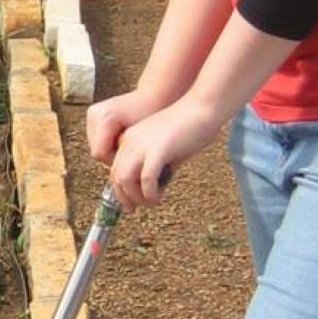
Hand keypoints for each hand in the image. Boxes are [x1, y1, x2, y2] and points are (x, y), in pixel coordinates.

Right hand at [85, 88, 168, 164]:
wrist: (152, 96)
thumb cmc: (151, 116)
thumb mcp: (140, 138)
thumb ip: (126, 155)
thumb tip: (120, 174)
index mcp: (106, 118)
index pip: (100, 153)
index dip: (114, 161)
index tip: (130, 160)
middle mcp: (95, 113)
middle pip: (96, 149)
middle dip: (112, 156)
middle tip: (129, 155)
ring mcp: (92, 113)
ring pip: (95, 145)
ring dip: (109, 150)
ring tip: (127, 147)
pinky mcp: (92, 114)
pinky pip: (96, 138)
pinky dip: (108, 142)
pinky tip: (121, 139)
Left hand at [108, 93, 223, 209]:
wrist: (202, 109)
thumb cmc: (189, 128)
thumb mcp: (165, 148)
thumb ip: (156, 165)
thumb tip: (153, 187)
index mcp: (130, 138)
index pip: (115, 169)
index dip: (121, 189)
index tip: (132, 201)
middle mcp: (130, 140)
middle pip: (116, 176)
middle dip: (125, 197)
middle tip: (136, 209)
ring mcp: (142, 144)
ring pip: (125, 179)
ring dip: (136, 197)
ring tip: (151, 201)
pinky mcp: (158, 149)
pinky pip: (145, 179)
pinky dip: (149, 193)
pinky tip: (158, 196)